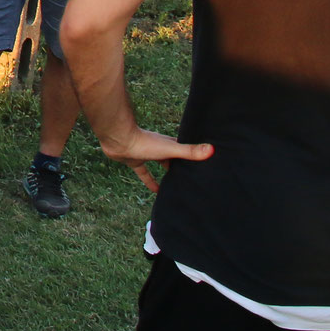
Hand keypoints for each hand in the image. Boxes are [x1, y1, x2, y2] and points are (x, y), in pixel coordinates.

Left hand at [98, 126, 213, 193]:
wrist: (118, 139)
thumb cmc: (143, 141)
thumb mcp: (170, 149)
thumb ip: (189, 151)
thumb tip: (211, 149)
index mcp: (168, 143)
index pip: (184, 149)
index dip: (193, 155)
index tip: (204, 162)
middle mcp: (158, 147)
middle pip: (173, 157)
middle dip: (181, 165)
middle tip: (191, 177)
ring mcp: (146, 154)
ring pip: (159, 164)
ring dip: (166, 173)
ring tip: (176, 185)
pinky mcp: (134, 161)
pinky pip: (144, 173)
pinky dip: (149, 181)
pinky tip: (155, 191)